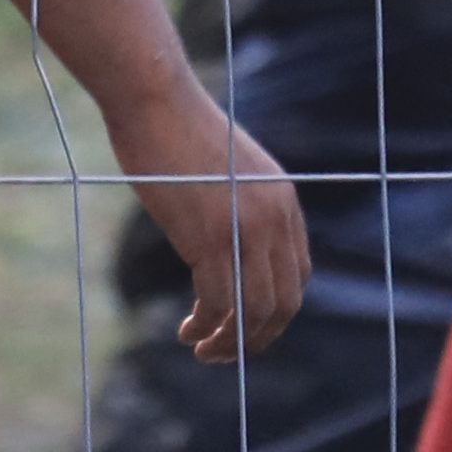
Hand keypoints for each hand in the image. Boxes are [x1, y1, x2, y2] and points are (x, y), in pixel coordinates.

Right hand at [111, 90, 308, 360]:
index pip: (297, 275)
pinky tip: (187, 330)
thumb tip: (229, 240)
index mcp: (284, 200)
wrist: (154, 100)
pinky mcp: (211, 236)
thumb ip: (240, 204)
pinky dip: (205, 326)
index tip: (245, 324)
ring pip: (253, 310)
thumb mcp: (228, 169)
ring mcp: (245, 228)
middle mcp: (275, 217)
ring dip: (230, 342)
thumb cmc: (177, 128)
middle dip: (257, 337)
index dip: (275, 310)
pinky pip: (218, 301)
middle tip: (225, 351)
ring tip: (203, 350)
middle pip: (283, 302)